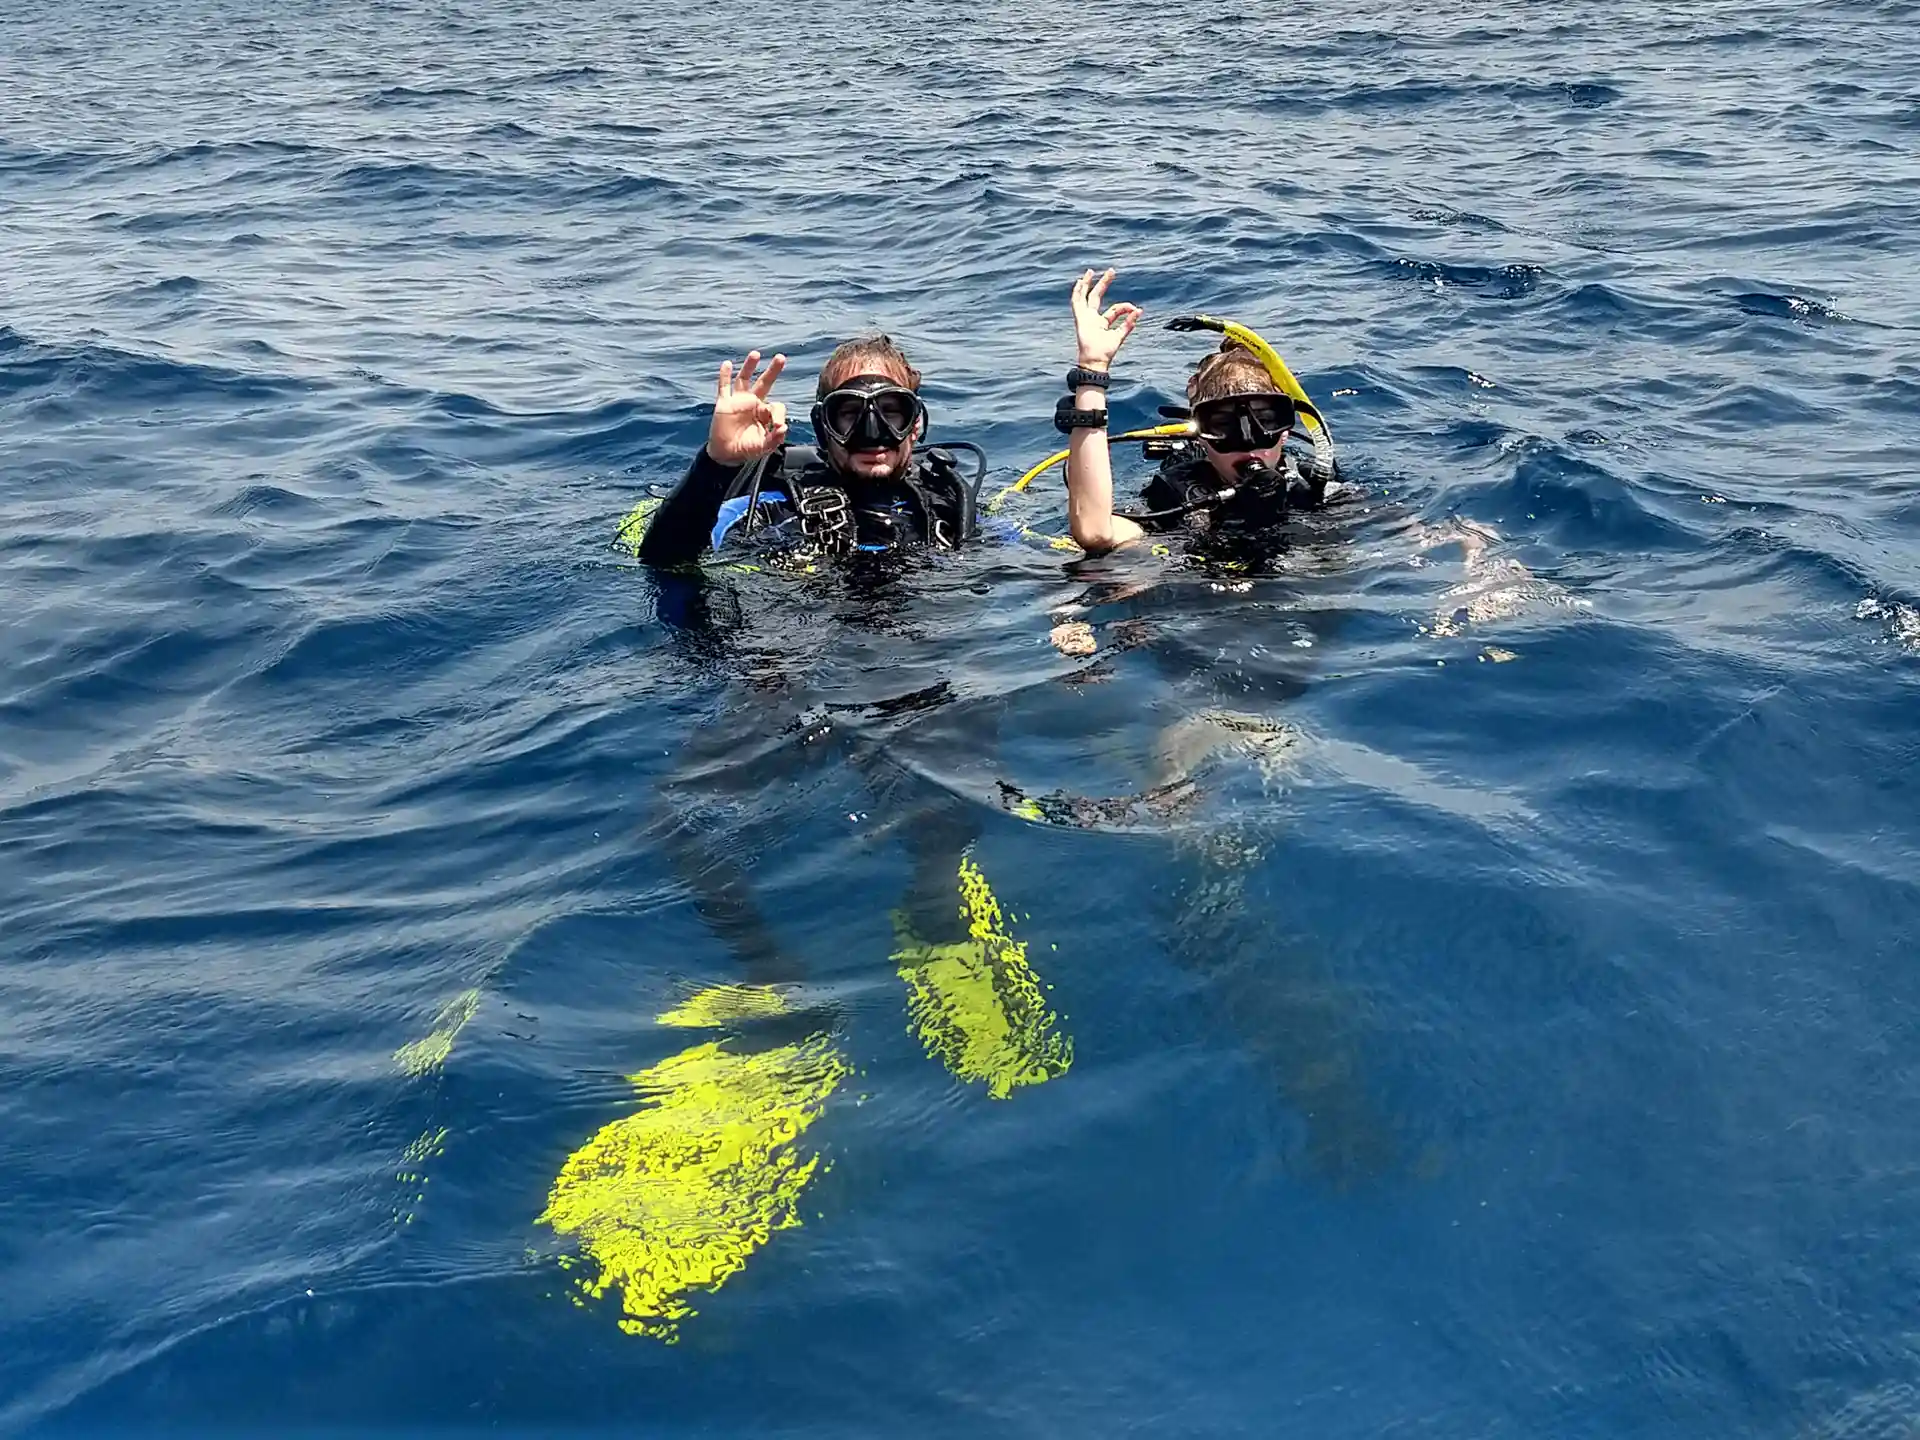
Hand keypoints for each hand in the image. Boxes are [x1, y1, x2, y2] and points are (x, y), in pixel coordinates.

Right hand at [705, 350, 787, 464]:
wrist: (726, 454)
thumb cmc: (746, 449)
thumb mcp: (763, 447)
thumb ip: (774, 438)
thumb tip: (783, 428)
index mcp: (765, 413)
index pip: (776, 406)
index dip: (778, 415)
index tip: (777, 426)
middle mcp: (753, 403)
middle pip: (765, 382)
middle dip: (773, 370)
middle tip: (781, 357)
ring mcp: (738, 401)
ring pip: (744, 379)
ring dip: (749, 366)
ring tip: (755, 354)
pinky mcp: (724, 403)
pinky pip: (724, 386)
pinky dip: (724, 375)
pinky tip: (727, 364)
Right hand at [1070, 268, 1142, 371]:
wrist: (1095, 360)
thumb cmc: (1106, 352)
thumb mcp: (1120, 336)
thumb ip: (1128, 324)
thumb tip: (1139, 311)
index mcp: (1102, 323)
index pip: (1114, 309)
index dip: (1125, 307)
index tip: (1134, 309)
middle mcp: (1092, 318)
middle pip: (1097, 297)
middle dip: (1104, 283)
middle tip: (1111, 271)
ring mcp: (1085, 317)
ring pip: (1085, 297)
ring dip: (1087, 284)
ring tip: (1090, 271)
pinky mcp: (1080, 318)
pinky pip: (1076, 303)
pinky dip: (1077, 293)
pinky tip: (1080, 282)